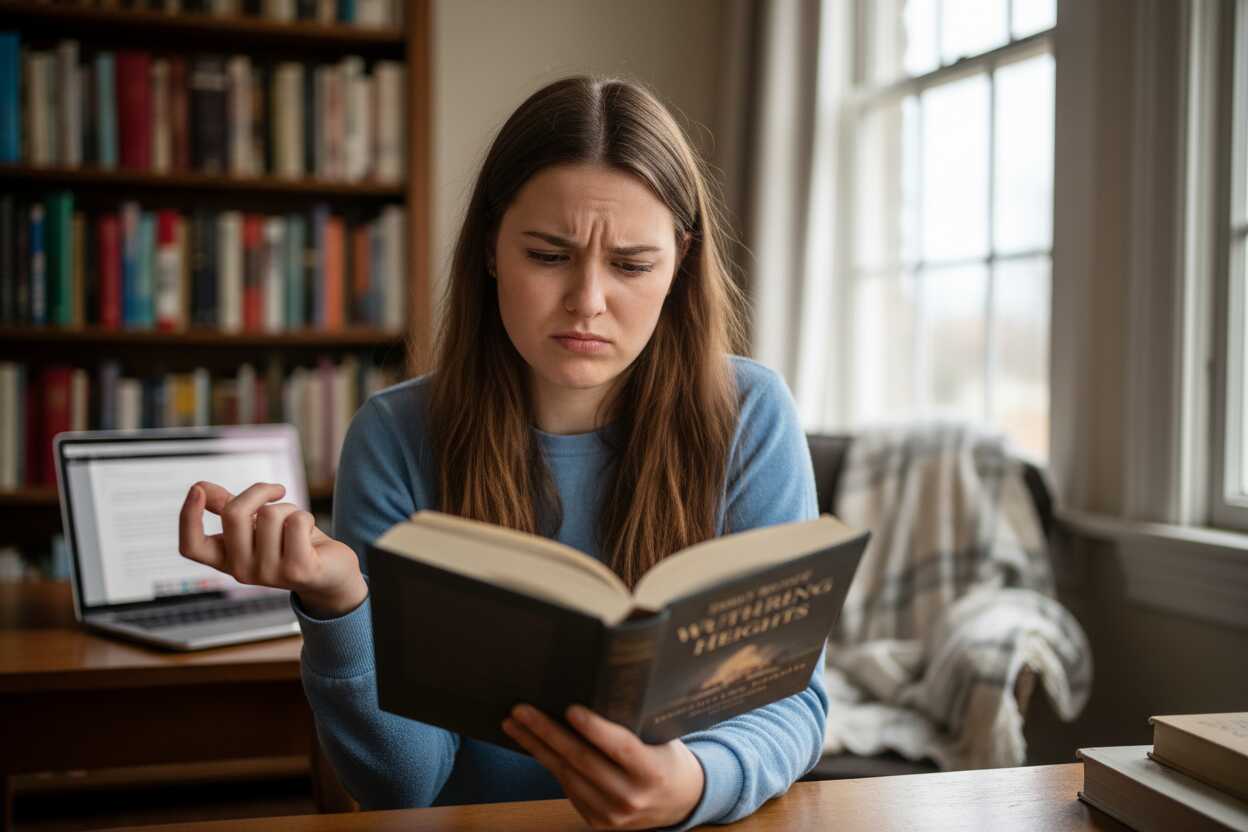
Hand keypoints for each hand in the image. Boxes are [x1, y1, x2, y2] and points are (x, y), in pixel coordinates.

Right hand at [178, 481, 367, 617]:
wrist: (331, 574)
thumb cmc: (290, 543)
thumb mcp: (255, 525)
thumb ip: (227, 507)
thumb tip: (199, 487)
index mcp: (226, 560)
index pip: (191, 546)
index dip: (187, 517)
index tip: (196, 488)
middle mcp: (241, 571)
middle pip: (234, 514)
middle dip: (258, 491)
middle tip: (277, 491)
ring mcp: (269, 574)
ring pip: (270, 514)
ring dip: (289, 509)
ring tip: (296, 526)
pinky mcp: (298, 570)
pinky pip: (297, 521)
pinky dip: (307, 517)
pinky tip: (310, 535)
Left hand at [502, 703, 704, 830]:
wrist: (680, 802)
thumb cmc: (668, 758)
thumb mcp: (663, 739)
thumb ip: (634, 724)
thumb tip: (599, 688)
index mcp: (654, 772)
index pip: (621, 748)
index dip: (595, 728)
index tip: (571, 708)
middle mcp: (631, 797)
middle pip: (582, 761)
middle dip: (547, 732)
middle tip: (521, 710)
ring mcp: (612, 814)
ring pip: (567, 775)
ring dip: (536, 747)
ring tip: (514, 724)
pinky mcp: (597, 821)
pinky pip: (567, 787)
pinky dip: (548, 763)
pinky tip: (532, 744)